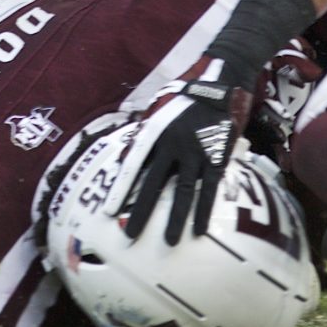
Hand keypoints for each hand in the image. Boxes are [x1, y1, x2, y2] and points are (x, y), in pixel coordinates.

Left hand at [121, 59, 253, 245]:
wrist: (216, 84)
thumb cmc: (181, 98)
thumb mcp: (154, 110)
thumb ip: (140, 135)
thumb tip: (120, 161)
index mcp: (154, 134)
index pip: (133, 166)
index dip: (120, 189)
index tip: (109, 212)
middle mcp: (172, 146)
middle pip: (154, 184)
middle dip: (141, 212)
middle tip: (131, 236)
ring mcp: (195, 153)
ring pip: (182, 191)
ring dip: (174, 218)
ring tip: (168, 242)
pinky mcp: (216, 158)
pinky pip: (210, 189)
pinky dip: (204, 210)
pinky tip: (200, 230)